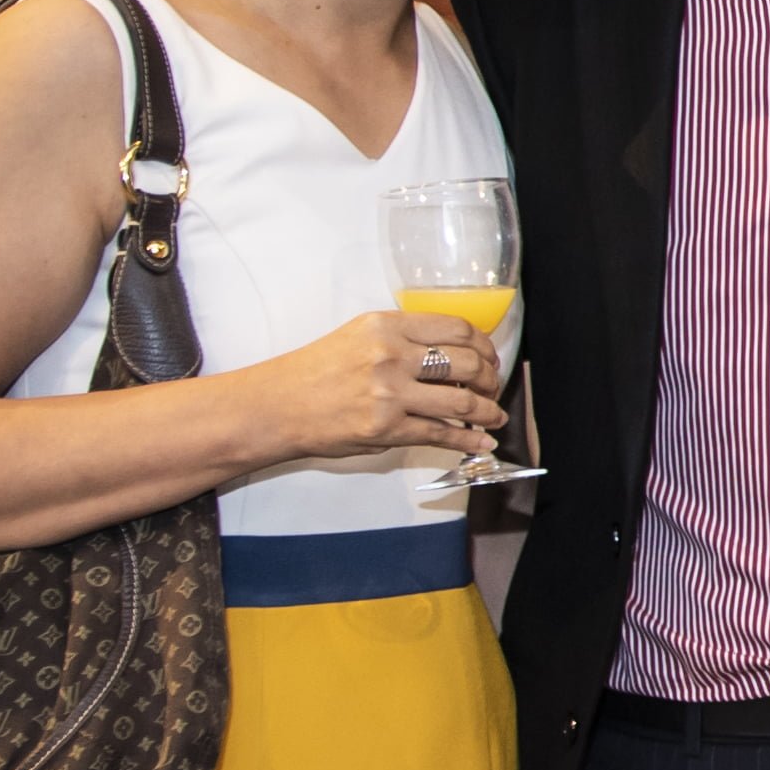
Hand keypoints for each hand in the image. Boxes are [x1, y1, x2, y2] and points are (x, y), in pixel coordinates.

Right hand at [249, 310, 504, 470]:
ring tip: (494, 416)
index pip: (456, 329)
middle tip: (492, 388)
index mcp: (386, 326)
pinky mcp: (385, 429)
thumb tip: (453, 354)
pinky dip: (468, 441)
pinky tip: (480, 443)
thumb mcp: (358, 336)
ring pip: (461, 401)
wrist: (276, 406)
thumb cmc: (315, 372)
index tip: (489, 357)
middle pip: (466, 363)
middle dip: (489, 379)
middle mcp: (391, 355)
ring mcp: (389, 393)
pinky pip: (440, 434)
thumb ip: (403, 340)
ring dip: (487, 411)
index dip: (484, 346)